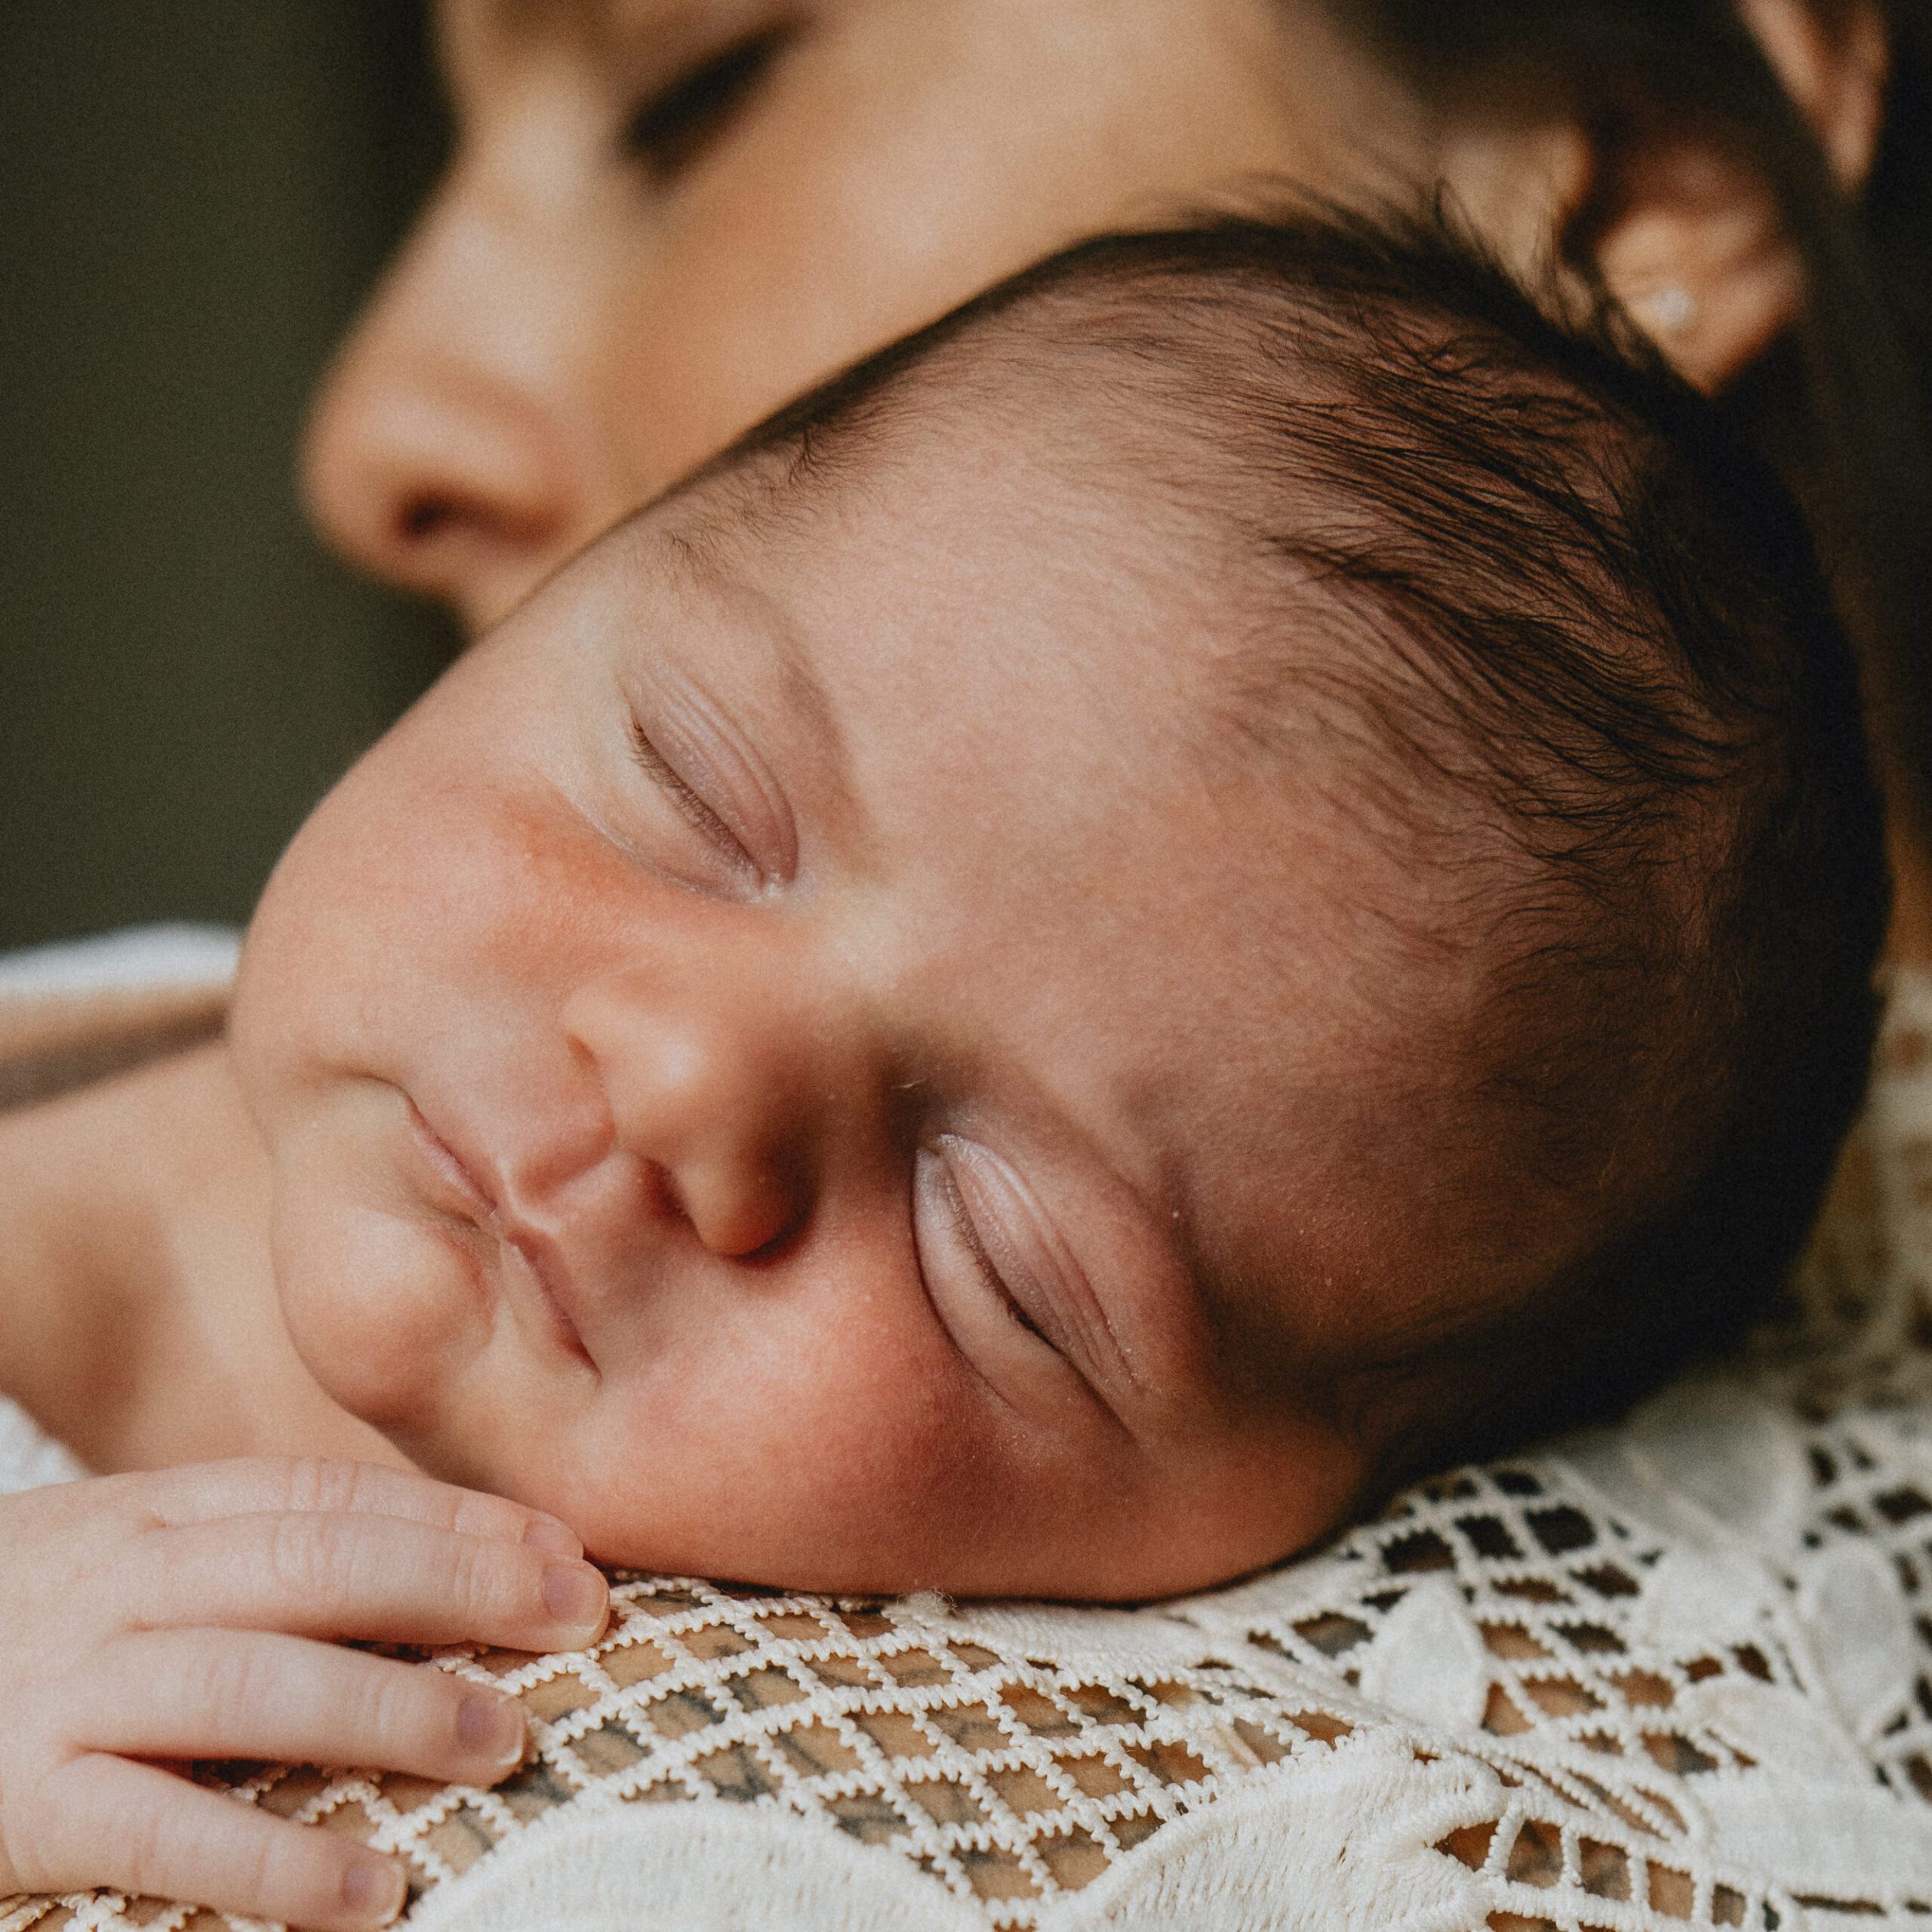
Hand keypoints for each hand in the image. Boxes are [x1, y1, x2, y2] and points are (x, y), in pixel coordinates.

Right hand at [0, 1457, 608, 1928]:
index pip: (332, 1496)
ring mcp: (64, 1690)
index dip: (456, 1518)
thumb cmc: (18, 1633)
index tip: (563, 1547)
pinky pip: (158, 1832)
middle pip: (315, 1564)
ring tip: (504, 1740)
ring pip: (253, 1680)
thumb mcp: (123, 1562)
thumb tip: (431, 1577)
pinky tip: (369, 1890)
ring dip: (390, 1708)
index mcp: (153, 1517)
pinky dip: (270, 1862)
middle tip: (577, 1617)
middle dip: (458, 1584)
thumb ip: (251, 1558)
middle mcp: (118, 1583)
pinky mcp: (14, 1807)